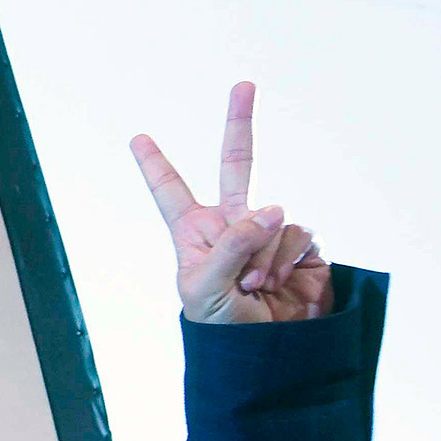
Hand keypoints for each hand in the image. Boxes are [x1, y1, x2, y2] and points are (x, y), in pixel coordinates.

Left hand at [131, 82, 330, 324]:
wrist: (267, 355)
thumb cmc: (221, 327)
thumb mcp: (204, 288)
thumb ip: (232, 244)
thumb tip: (273, 208)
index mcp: (195, 234)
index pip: (172, 193)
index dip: (156, 166)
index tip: (138, 138)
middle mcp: (232, 226)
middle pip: (238, 166)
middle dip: (240, 124)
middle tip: (244, 84)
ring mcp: (268, 234)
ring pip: (273, 217)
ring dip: (262, 256)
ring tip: (253, 289)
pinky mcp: (302, 247)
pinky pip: (297, 233)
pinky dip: (284, 259)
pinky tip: (276, 285)